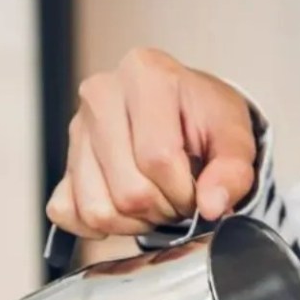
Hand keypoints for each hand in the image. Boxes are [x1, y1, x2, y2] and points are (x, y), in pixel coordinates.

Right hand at [47, 48, 257, 237]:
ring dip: (134, 221)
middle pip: (128, 190)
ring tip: (156, 198)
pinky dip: (97, 225)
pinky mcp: (64, 158)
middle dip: (163, 208)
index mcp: (145, 75)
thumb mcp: (234, 135)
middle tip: (179, 195)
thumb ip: (233, 170)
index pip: (157, 158)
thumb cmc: (205, 117)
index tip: (199, 188)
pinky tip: (125, 208)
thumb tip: (212, 205)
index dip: (185, 190)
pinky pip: (67, 212)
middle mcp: (101, 95)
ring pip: (97, 208)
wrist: (183, 109)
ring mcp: (77, 127)